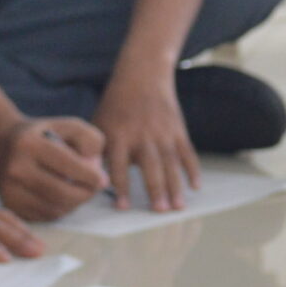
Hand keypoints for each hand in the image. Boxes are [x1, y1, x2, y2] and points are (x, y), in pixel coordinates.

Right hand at [0, 115, 107, 221]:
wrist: (3, 144)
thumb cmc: (43, 135)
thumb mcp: (67, 126)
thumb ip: (89, 138)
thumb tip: (95, 165)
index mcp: (28, 144)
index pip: (66, 164)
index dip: (90, 175)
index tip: (103, 180)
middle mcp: (15, 168)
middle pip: (61, 193)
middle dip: (86, 193)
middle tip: (95, 188)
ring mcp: (10, 190)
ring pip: (56, 208)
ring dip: (75, 202)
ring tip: (78, 188)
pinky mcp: (11, 206)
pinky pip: (47, 215)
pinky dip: (61, 208)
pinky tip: (62, 194)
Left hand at [91, 69, 200, 211]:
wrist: (142, 74)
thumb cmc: (115, 106)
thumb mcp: (99, 123)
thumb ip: (96, 151)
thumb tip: (89, 180)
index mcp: (118, 134)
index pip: (118, 165)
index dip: (120, 186)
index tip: (122, 208)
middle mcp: (141, 134)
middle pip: (149, 165)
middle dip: (155, 189)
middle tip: (159, 211)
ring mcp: (162, 132)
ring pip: (170, 162)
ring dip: (175, 186)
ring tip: (178, 207)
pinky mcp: (178, 129)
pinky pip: (187, 152)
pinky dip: (192, 170)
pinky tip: (196, 187)